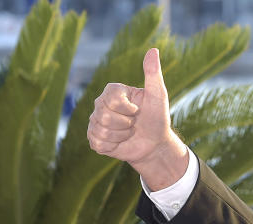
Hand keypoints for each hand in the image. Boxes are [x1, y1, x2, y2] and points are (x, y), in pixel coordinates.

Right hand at [87, 48, 188, 190]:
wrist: (155, 144)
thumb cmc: (157, 118)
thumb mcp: (158, 96)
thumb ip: (153, 73)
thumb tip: (154, 50)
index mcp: (112, 91)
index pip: (112, 98)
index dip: (128, 109)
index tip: (138, 111)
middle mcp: (100, 103)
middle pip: (104, 115)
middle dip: (126, 124)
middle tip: (134, 124)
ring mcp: (95, 121)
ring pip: (102, 130)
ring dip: (122, 135)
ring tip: (128, 132)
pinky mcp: (94, 138)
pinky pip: (98, 143)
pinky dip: (114, 146)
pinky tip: (121, 142)